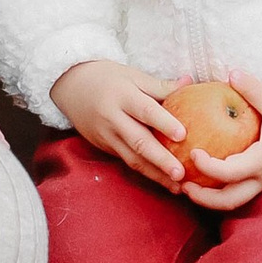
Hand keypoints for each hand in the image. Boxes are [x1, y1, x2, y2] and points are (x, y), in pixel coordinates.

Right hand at [52, 60, 188, 186]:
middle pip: (139, 141)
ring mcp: (107, 136)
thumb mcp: (132, 76)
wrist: (72, 86)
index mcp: (123, 96)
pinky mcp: (104, 147)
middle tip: (180, 173)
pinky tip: (163, 181)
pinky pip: (126, 161)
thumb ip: (160, 85)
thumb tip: (189, 83)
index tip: (183, 135)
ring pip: (132, 159)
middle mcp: (113, 118)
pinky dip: (145, 173)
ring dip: (155, 175)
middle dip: (160, 159)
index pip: (145, 110)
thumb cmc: (108, 79)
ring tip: (176, 186)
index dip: (164, 123)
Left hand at [184, 72, 261, 211]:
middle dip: (204, 198)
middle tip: (183, 186)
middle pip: (229, 201)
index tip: (192, 153)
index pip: (229, 173)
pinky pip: (247, 191)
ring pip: (237, 200)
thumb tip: (230, 72)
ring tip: (193, 183)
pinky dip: (228, 188)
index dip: (207, 166)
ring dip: (214, 196)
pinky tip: (216, 174)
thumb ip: (254, 90)